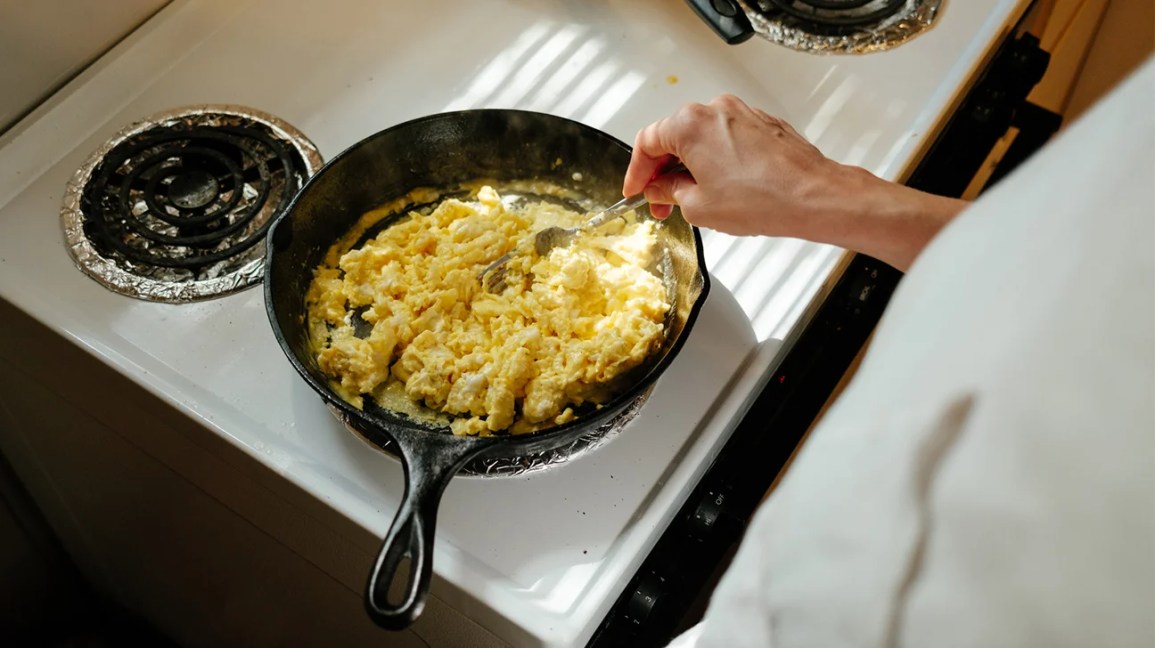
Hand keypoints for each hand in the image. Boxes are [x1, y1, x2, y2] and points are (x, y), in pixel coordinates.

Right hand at [623, 95, 966, 270]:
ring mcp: (741, 113)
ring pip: (701, 137)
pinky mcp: (762, 123)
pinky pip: (726, 138)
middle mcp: (714, 109)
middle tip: (660, 201)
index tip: (636, 191)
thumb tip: (661, 188)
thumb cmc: (762, 199)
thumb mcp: (698, 206)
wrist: (813, 196)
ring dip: (690, 165)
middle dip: (663, 171)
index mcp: (689, 124)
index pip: (647, 143)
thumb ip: (669, 192)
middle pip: (673, 136)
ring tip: (692, 198)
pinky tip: (719, 187)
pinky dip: (715, 159)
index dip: (636, 172)